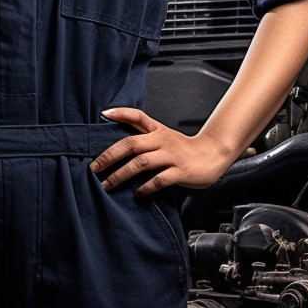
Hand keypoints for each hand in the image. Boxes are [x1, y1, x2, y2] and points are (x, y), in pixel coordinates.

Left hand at [89, 107, 235, 197]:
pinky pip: (159, 180)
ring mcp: (171, 156)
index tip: (104, 114)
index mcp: (158, 130)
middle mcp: (162, 140)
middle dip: (110, 156)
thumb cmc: (184, 148)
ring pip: (141, 162)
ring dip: (121, 174)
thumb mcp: (164, 135)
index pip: (138, 116)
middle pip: (131, 143)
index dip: (121, 113)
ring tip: (107, 184)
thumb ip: (144, 133)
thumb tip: (118, 129)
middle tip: (94, 167)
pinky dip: (145, 187)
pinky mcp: (180, 172)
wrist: (213, 155)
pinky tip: (137, 194)